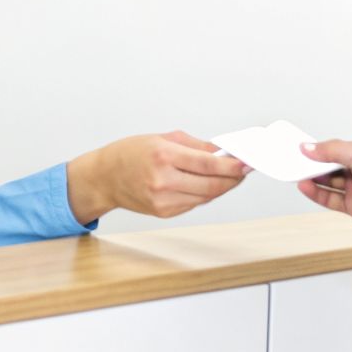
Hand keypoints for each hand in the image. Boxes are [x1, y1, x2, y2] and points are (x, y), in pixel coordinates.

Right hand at [66, 131, 249, 223]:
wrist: (104, 178)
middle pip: (211, 185)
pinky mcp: (164, 212)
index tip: (246, 163)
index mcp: (163, 156)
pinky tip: (209, 185)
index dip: (231, 166)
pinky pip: (194, 203)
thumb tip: (222, 153)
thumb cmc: (131, 153)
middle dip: (233, 179)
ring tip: (231, 177)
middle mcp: (163, 180)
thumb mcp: (163, 138)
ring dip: (222, 187)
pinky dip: (205, 194)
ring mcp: (163, 200)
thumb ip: (196, 146)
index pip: (207, 164)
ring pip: (206, 197)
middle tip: (244, 171)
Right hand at [296, 137, 351, 228]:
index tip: (301, 149)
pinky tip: (305, 187)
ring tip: (297, 175)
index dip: (318, 150)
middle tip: (295, 163)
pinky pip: (330, 198)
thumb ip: (330, 150)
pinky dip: (316, 193)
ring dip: (312, 179)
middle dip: (312, 164)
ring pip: (327, 182)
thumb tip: (308, 147)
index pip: (335, 149)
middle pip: (329, 166)